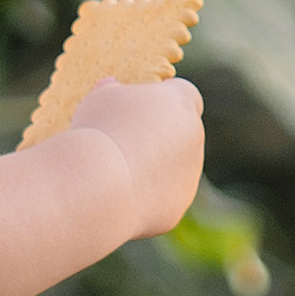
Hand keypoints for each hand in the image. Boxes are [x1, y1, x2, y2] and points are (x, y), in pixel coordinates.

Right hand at [67, 78, 204, 239]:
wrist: (101, 186)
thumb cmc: (101, 130)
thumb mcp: (100, 97)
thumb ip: (113, 91)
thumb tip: (111, 87)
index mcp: (180, 103)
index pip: (183, 93)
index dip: (162, 97)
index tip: (137, 104)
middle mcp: (194, 139)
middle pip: (180, 131)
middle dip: (158, 134)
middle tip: (121, 137)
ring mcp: (189, 176)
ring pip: (173, 168)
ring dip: (152, 167)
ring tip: (113, 169)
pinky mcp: (176, 207)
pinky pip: (160, 198)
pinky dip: (144, 196)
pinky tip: (117, 194)